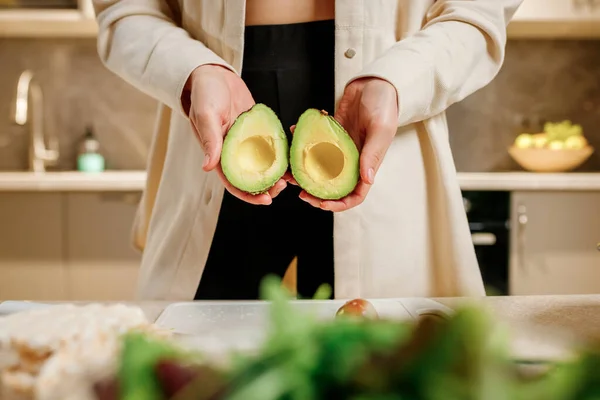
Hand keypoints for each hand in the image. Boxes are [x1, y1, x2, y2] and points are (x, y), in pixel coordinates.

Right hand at [186, 64, 287, 204]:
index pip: (234, 183)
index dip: (249, 196)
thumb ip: (210, 141)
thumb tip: (208, 167)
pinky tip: (295, 156)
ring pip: (265, 164)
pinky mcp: (259, 130)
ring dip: (278, 173)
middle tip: (283, 187)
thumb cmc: (204, 93)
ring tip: (292, 177)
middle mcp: (235, 153)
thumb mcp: (205, 115)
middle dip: (268, 187)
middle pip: (252, 178)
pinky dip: (283, 153)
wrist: (214, 74)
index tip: (266, 201)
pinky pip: (272, 145)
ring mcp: (248, 142)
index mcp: (219, 155)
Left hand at [294, 77, 397, 211]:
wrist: (375, 82)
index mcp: (367, 165)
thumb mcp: (381, 129)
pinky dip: (302, 143)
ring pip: (320, 168)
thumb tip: (367, 180)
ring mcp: (339, 149)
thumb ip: (373, 154)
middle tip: (300, 192)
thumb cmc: (384, 104)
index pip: (355, 195)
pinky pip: (314, 145)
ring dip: (304, 171)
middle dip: (316, 193)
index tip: (321, 204)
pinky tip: (293, 135)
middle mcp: (352, 161)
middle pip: (333, 186)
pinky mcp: (330, 135)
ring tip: (289, 171)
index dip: (339, 204)